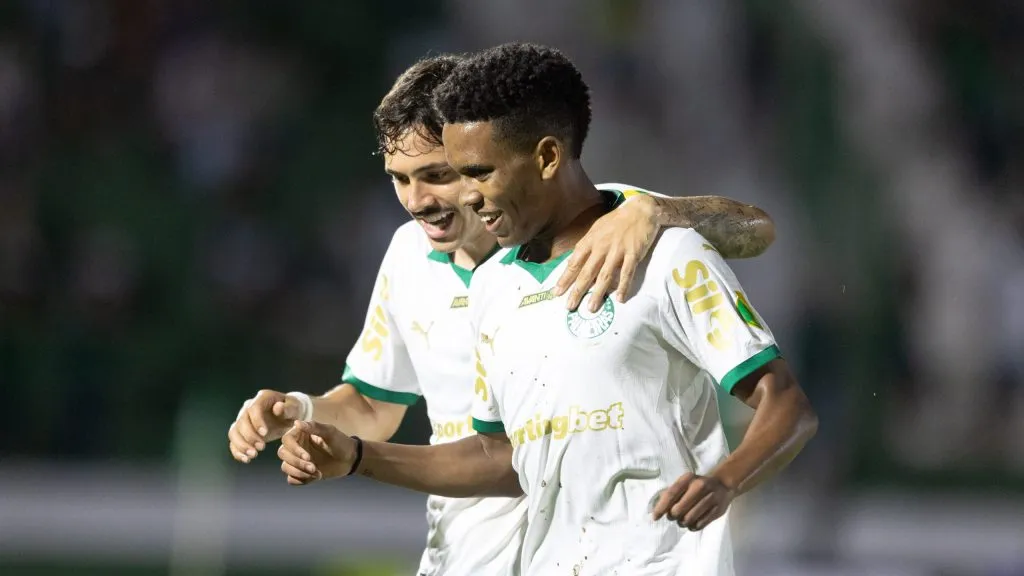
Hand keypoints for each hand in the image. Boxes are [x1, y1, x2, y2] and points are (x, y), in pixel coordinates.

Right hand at [227, 390, 304, 462]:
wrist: (288, 416)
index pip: (253, 408)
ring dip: (241, 445)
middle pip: (241, 421)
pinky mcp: (241, 432)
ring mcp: (243, 419)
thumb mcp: (295, 407)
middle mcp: (248, 407)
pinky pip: (234, 441)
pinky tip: (246, 459)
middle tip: (261, 447)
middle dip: (249, 436)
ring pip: (234, 432)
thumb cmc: (292, 409)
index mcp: (262, 398)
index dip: (257, 421)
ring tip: (253, 455)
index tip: (265, 434)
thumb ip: (288, 408)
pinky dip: (237, 451)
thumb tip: (278, 408)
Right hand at [277, 420, 357, 485]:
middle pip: (283, 454)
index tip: (307, 457)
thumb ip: (314, 427)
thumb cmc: (341, 442)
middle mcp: (296, 447)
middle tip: (314, 467)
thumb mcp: (330, 432)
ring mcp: (297, 460)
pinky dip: (301, 480)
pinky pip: (291, 479)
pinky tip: (315, 477)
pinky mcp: (301, 473)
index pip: (286, 440)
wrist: (350, 459)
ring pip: (285, 467)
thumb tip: (296, 423)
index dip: (294, 449)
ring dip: (299, 472)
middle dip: (297, 463)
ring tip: (317, 474)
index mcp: (300, 434)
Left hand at [554, 194, 665, 311]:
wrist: (641, 210)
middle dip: (577, 290)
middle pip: (587, 272)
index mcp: (591, 240)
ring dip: (598, 293)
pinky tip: (620, 299)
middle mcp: (602, 246)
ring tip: (591, 308)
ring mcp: (618, 250)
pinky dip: (623, 287)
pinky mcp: (633, 254)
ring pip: (605, 275)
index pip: (575, 262)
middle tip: (569, 306)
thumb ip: (586, 246)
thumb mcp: (596, 229)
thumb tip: (573, 263)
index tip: (557, 292)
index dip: (565, 278)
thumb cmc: (617, 221)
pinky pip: (627, 273)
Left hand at [651, 473, 735, 530]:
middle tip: (673, 516)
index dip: (661, 507)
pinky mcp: (717, 510)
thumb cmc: (697, 485)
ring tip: (683, 520)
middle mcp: (699, 486)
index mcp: (688, 479)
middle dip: (672, 516)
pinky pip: (699, 525)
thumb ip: (671, 493)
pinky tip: (692, 523)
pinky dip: (692, 527)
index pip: (671, 494)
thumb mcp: (684, 483)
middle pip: (678, 510)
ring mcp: (710, 498)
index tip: (655, 517)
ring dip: (682, 523)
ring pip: (688, 519)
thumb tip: (657, 509)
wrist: (722, 485)